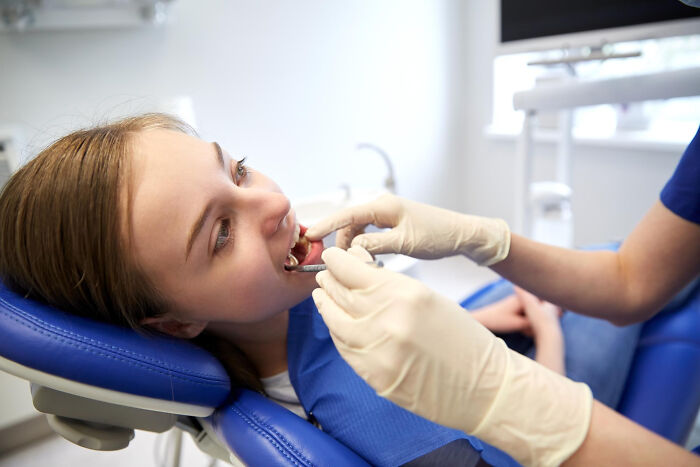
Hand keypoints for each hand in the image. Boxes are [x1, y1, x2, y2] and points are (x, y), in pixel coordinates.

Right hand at [306, 193, 510, 265]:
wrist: (461, 234)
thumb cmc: (437, 236)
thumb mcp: (404, 244)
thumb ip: (375, 246)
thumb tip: (352, 250)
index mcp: (384, 207)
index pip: (348, 214)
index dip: (327, 225)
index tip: (311, 234)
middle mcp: (383, 207)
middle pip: (350, 223)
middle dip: (341, 241)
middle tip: (338, 263)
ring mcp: (388, 214)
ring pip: (359, 229)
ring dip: (354, 245)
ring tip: (356, 264)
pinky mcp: (393, 223)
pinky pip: (370, 233)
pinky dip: (364, 245)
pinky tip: (368, 259)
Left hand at [313, 246, 591, 466]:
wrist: (485, 387)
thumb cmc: (463, 339)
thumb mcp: (429, 298)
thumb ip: (390, 286)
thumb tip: (359, 273)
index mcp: (405, 294)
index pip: (352, 269)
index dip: (338, 260)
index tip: (333, 255)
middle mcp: (386, 320)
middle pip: (339, 292)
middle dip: (329, 279)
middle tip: (326, 272)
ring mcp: (377, 351)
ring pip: (335, 320)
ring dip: (326, 304)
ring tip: (323, 294)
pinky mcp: (374, 376)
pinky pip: (344, 348)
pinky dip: (337, 331)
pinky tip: (337, 322)